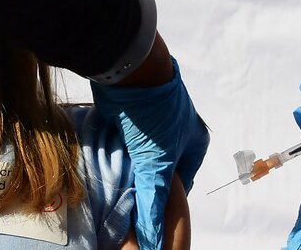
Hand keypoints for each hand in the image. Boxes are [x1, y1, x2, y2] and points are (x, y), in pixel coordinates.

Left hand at [92, 57, 208, 249]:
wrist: (129, 68)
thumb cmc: (154, 116)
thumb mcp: (156, 163)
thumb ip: (154, 201)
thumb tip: (153, 239)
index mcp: (195, 140)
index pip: (182, 181)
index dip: (166, 199)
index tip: (147, 214)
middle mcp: (178, 129)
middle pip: (160, 167)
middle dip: (144, 182)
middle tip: (126, 202)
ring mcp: (155, 118)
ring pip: (141, 153)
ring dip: (129, 166)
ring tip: (113, 184)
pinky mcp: (133, 111)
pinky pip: (125, 138)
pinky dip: (117, 149)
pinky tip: (105, 162)